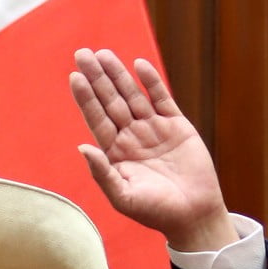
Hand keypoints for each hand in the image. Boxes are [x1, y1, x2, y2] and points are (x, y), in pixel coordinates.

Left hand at [69, 47, 237, 252]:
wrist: (193, 215)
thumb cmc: (155, 212)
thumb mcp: (123, 197)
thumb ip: (102, 173)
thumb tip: (82, 147)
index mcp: (115, 153)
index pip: (96, 119)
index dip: (85, 98)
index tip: (74, 77)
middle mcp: (131, 137)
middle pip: (110, 101)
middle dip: (97, 78)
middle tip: (82, 53)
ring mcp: (153, 129)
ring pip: (133, 95)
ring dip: (118, 74)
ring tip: (103, 54)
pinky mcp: (177, 126)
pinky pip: (162, 98)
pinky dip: (152, 82)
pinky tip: (139, 65)